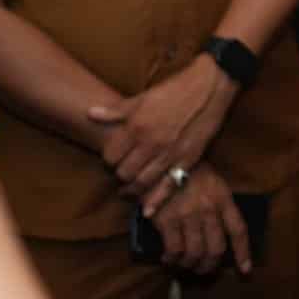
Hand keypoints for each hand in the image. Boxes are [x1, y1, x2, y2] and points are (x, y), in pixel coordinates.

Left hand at [89, 53, 237, 207]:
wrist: (209, 88)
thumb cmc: (175, 90)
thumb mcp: (142, 97)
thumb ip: (116, 111)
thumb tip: (90, 114)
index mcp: (136, 127)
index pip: (110, 157)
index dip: (108, 160)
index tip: (112, 158)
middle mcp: (150, 144)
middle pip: (123, 173)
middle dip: (120, 175)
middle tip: (122, 172)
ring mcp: (169, 155)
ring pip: (141, 183)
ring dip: (133, 189)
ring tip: (130, 189)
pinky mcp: (186, 161)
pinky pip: (167, 187)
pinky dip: (156, 202)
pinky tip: (148, 211)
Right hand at [150, 164, 251, 275]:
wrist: (160, 160)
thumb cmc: (188, 171)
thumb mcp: (212, 182)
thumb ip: (218, 205)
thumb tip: (218, 234)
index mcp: (223, 198)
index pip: (238, 230)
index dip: (243, 253)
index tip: (245, 269)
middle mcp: (209, 209)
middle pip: (216, 249)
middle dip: (210, 265)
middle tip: (202, 268)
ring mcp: (188, 216)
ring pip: (195, 253)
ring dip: (190, 265)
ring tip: (185, 264)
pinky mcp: (167, 220)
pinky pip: (174, 250)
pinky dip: (172, 259)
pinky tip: (168, 258)